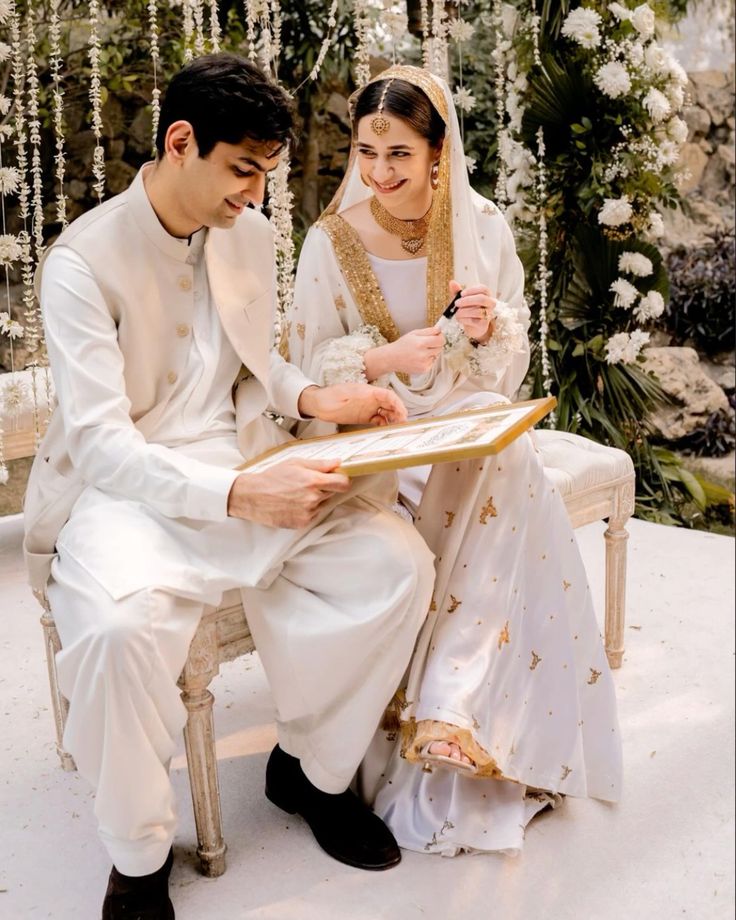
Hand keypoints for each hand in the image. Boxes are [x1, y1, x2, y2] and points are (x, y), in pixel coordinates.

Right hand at [228, 459, 349, 527]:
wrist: (253, 496)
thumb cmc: (272, 477)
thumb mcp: (295, 463)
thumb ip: (319, 464)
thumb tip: (338, 463)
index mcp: (313, 481)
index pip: (343, 483)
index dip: (342, 480)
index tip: (337, 478)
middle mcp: (313, 498)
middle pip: (332, 493)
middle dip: (324, 488)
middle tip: (306, 484)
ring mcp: (308, 512)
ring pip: (322, 504)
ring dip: (315, 500)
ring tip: (296, 494)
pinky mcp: (302, 523)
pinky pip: (313, 515)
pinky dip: (307, 510)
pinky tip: (293, 504)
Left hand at [298, 383, 406, 425]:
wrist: (317, 403)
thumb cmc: (327, 397)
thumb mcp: (341, 396)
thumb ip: (356, 396)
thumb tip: (370, 395)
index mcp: (366, 391)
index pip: (387, 395)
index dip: (397, 403)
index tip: (402, 413)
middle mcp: (369, 398)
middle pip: (390, 404)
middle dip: (399, 412)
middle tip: (403, 424)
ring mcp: (367, 406)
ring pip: (386, 411)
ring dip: (393, 418)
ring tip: (397, 428)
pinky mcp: (364, 415)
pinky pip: (378, 419)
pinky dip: (384, 423)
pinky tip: (385, 429)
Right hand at [363, 327, 444, 379]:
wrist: (392, 358)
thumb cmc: (402, 345)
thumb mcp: (414, 333)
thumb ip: (428, 331)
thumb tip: (440, 330)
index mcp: (421, 343)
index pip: (440, 340)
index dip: (440, 337)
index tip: (438, 336)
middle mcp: (423, 354)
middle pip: (440, 348)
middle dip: (435, 344)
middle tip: (426, 344)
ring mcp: (424, 363)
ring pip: (436, 355)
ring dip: (431, 352)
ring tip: (420, 352)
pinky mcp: (424, 370)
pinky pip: (432, 362)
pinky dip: (428, 360)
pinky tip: (419, 358)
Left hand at [450, 280, 495, 343]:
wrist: (473, 326)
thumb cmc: (468, 309)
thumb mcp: (461, 299)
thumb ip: (457, 291)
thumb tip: (452, 282)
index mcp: (486, 294)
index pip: (483, 289)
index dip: (472, 290)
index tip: (461, 293)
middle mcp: (490, 303)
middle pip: (482, 299)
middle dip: (467, 301)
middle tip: (456, 303)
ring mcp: (488, 314)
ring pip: (477, 311)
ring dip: (464, 311)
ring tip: (456, 312)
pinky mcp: (483, 324)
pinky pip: (473, 320)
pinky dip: (464, 319)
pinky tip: (459, 319)